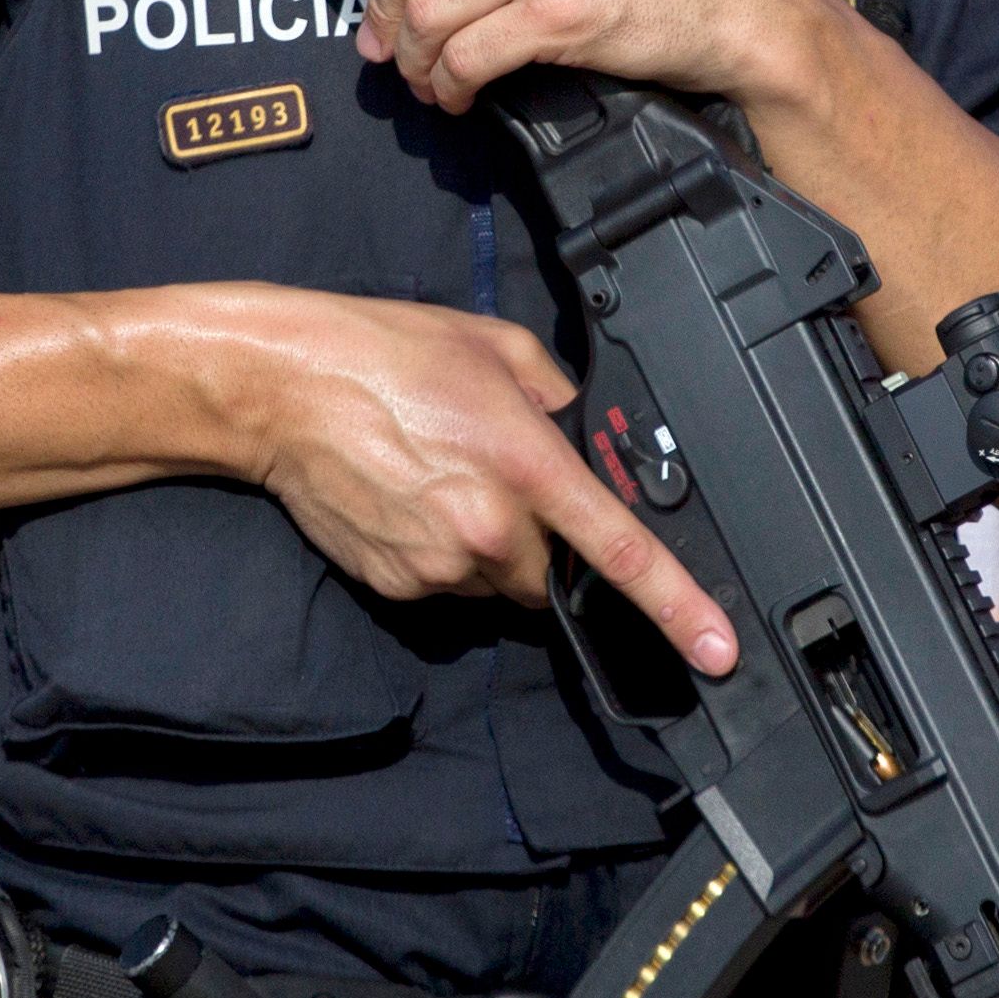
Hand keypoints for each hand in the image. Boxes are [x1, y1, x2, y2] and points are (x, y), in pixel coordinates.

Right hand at [217, 286, 737, 676]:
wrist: (282, 388)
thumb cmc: (383, 354)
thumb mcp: (497, 348)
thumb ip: (558, 397)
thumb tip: (583, 433)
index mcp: (528, 467)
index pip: (623, 554)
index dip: (680, 608)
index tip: (716, 650)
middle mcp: (490, 529)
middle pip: (555, 575)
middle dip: (545, 542)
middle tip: (498, 480)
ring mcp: (441, 566)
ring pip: (501, 584)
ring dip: (491, 547)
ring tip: (441, 481)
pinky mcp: (400, 585)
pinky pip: (449, 587)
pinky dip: (443, 555)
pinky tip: (410, 501)